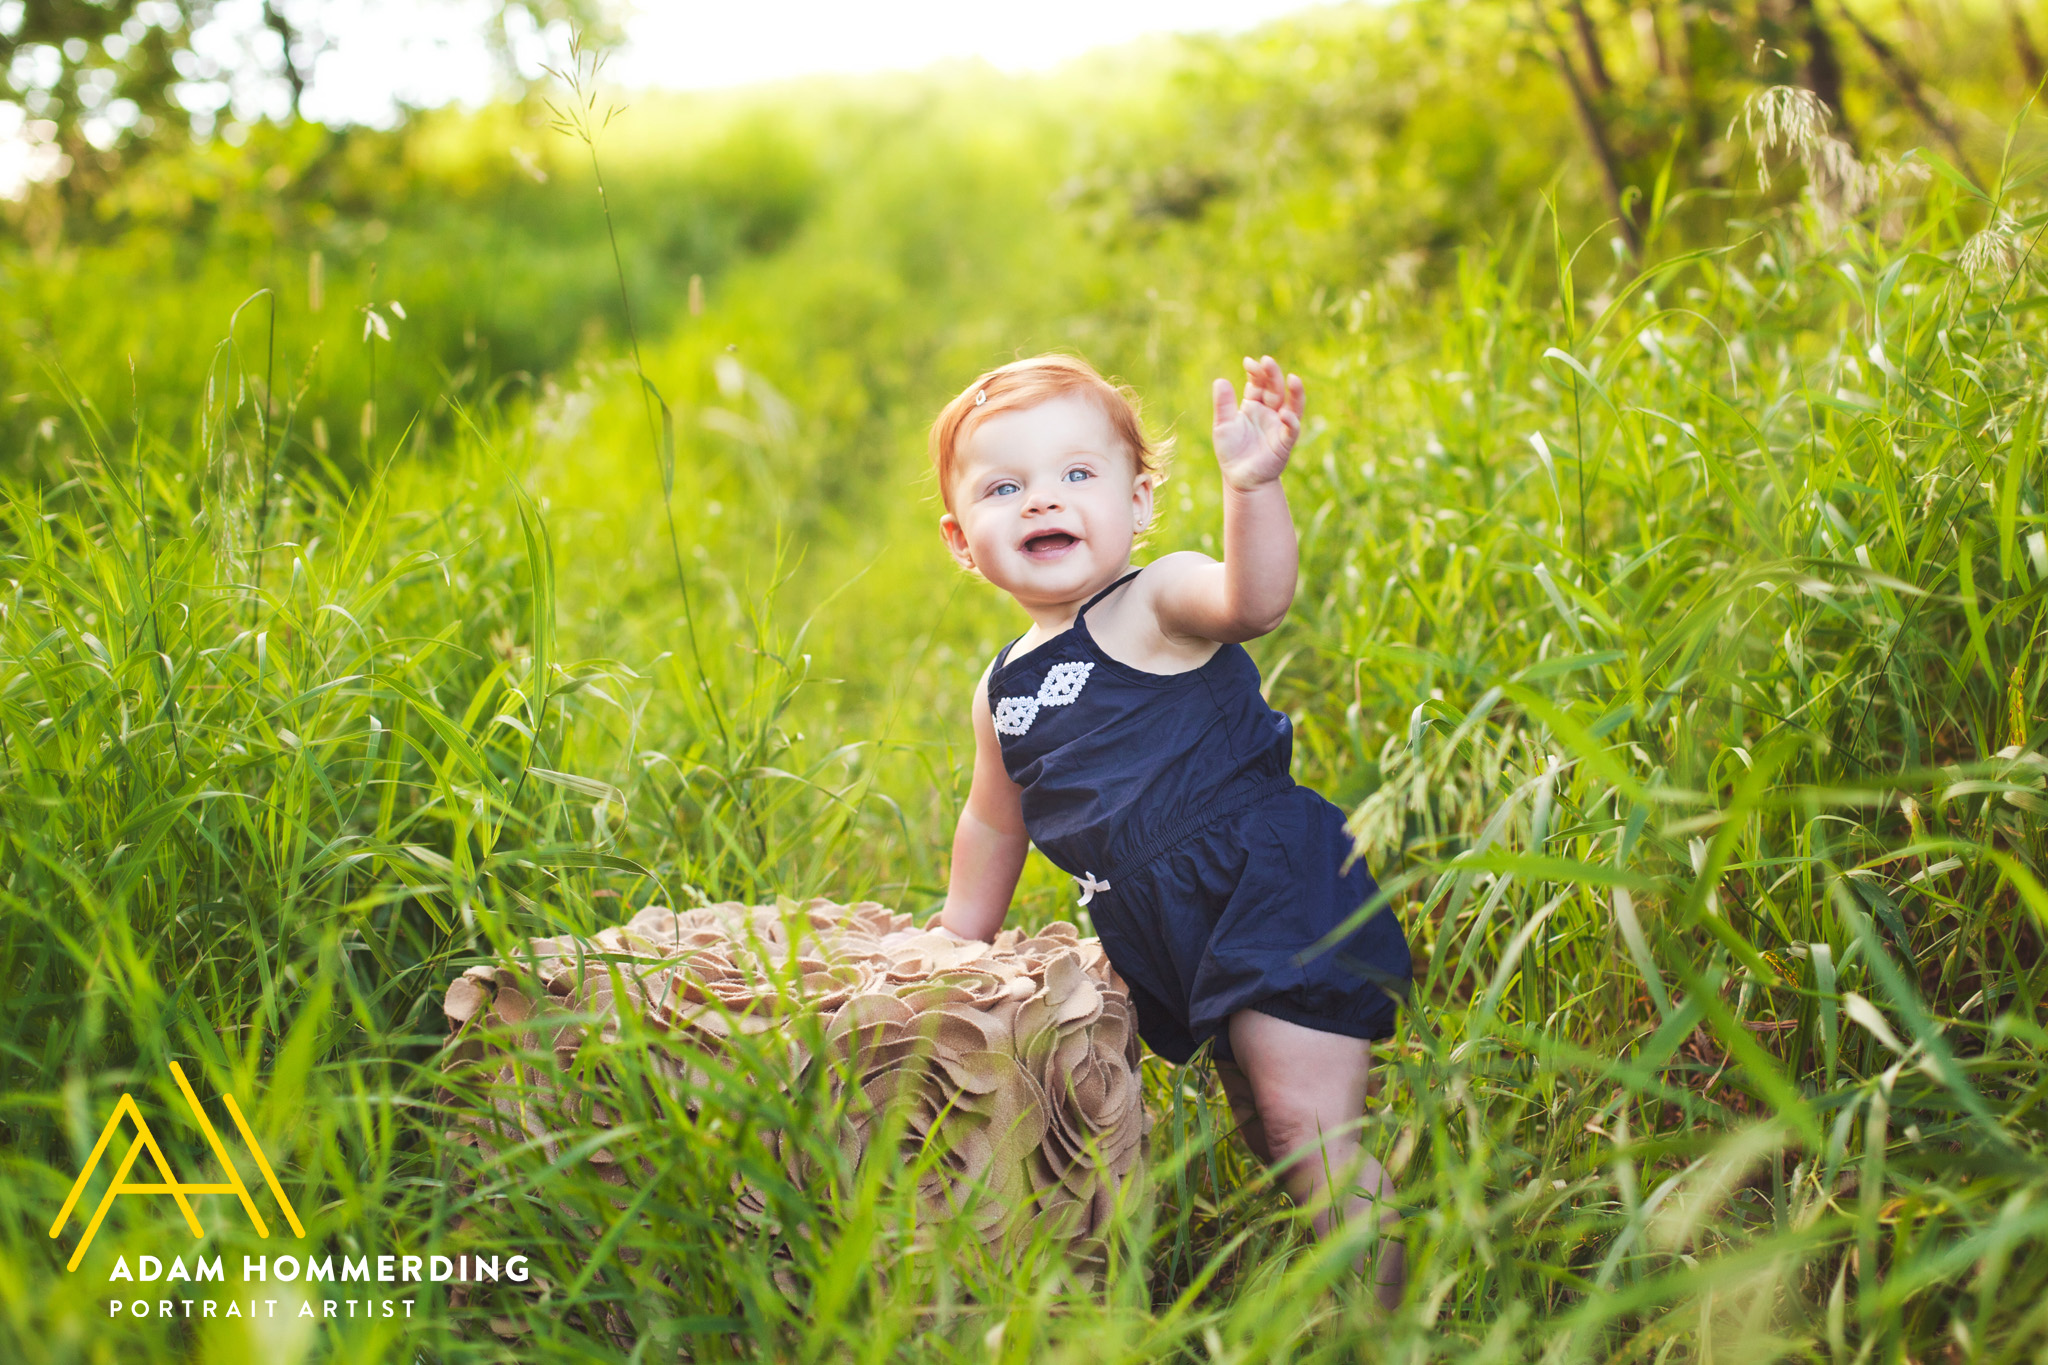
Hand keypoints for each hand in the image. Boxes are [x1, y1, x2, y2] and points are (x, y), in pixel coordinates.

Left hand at [1212, 355, 1304, 491]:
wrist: (1240, 479)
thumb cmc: (1232, 451)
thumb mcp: (1223, 426)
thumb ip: (1223, 405)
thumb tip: (1220, 380)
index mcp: (1253, 405)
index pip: (1258, 383)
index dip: (1256, 372)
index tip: (1249, 362)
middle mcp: (1269, 412)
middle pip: (1275, 389)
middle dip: (1272, 375)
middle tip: (1267, 361)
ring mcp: (1279, 426)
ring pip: (1292, 405)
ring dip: (1295, 392)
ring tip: (1293, 379)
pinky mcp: (1284, 443)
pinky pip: (1291, 430)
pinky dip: (1290, 421)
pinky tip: (1284, 414)